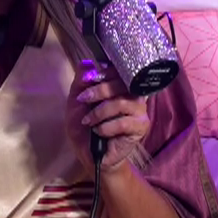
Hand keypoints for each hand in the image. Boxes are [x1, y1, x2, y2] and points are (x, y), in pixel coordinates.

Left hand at [66, 59, 150, 175]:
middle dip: (99, 90)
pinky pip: (124, 122)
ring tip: (89, 121)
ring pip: (122, 103)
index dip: (104, 71)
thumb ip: (81, 80)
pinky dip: (106, 127)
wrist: (89, 154)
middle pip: (122, 83)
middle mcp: (133, 94)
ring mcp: (139, 110)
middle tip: (84, 99)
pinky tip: (99, 132)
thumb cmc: (85, 127)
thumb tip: (87, 63)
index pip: (119, 69)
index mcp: (120, 85)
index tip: (87, 80)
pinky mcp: (140, 127)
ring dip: (100, 112)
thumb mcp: (76, 101)